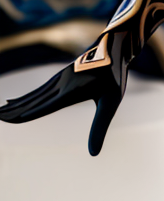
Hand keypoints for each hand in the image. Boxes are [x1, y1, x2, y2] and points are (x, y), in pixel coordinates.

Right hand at [0, 33, 126, 155]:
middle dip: (15, 111)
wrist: (115, 46)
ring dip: (15, 105)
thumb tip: (94, 154)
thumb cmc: (115, 76)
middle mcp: (62, 84)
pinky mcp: (60, 75)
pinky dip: (24, 97)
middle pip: (34, 101)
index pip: (47, 106)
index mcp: (72, 91)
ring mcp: (59, 78)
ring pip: (33, 95)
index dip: (29, 114)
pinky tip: (13, 100)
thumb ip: (100, 127)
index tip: (11, 119)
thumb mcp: (111, 102)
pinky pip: (38, 89)